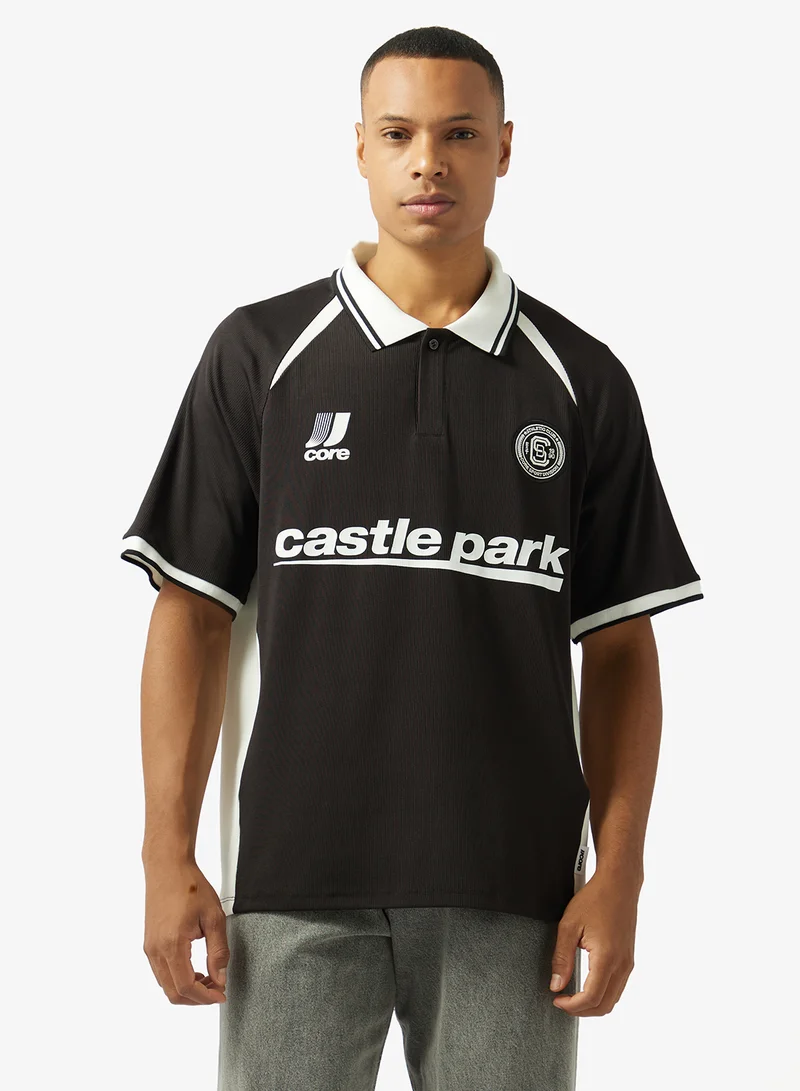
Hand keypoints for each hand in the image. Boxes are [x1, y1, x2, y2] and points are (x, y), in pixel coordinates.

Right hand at [142, 857, 229, 1004]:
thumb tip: (220, 978)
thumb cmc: (190, 886)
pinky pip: (161, 972)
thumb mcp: (214, 917)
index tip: (221, 995)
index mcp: (172, 944)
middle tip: (217, 989)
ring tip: (209, 978)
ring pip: (165, 985)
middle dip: (196, 998)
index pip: (185, 987)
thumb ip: (218, 951)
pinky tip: (194, 969)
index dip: (205, 997)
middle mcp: (156, 950)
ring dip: (187, 989)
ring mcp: (150, 948)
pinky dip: (177, 978)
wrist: (167, 867)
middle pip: (173, 993)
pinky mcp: (149, 943)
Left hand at [548, 868, 639, 1015]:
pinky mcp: (629, 959)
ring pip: (613, 999)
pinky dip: (602, 994)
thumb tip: (556, 985)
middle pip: (604, 1006)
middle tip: (562, 1001)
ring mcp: (628, 963)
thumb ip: (561, 958)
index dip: (572, 1006)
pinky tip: (587, 985)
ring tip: (572, 995)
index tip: (557, 1000)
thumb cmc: (595, 899)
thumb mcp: (569, 926)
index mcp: (606, 958)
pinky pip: (618, 987)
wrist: (619, 884)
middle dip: (581, 1011)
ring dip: (592, 1004)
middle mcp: (622, 965)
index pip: (591, 998)